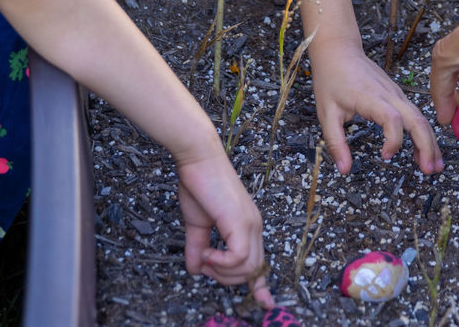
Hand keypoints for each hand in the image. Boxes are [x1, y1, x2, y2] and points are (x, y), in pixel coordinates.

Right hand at [175, 155, 272, 308]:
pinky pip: (239, 258)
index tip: (264, 303)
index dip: (261, 286)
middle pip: (253, 271)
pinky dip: (221, 262)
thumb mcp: (197, 222)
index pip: (259, 262)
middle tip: (204, 266)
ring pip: (248, 268)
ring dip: (222, 272)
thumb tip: (194, 270)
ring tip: (203, 257)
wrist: (196, 156)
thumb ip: (198, 247)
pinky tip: (207, 253)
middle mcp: (254, 227)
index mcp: (247, 226)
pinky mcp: (240, 222)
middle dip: (227, 279)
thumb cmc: (196, 182)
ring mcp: (250, 224)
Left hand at [309, 42, 442, 175]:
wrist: (338, 51)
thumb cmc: (331, 79)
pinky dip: (423, 133)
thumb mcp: (326, 113)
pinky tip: (423, 150)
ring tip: (434, 167)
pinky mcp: (398, 95)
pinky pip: (416, 115)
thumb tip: (344, 170)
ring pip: (421, 118)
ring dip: (430, 142)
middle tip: (428, 171)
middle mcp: (389, 95)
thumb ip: (335, 143)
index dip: (394, 140)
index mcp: (370, 97)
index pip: (392, 119)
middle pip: (417, 120)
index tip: (385, 156)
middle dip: (427, 147)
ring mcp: (396, 94)